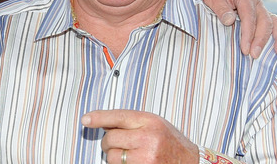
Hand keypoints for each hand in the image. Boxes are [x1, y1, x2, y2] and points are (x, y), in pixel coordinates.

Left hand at [81, 109, 199, 163]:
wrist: (190, 162)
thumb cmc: (171, 142)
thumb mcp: (155, 124)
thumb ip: (132, 122)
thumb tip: (103, 123)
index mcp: (151, 122)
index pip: (118, 116)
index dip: (99, 117)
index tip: (86, 119)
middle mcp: (148, 139)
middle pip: (110, 138)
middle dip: (108, 142)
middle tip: (114, 144)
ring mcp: (146, 158)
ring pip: (112, 157)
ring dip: (113, 157)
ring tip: (127, 155)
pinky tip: (130, 162)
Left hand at [182, 0, 276, 57]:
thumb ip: (220, 7)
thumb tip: (230, 20)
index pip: (250, 16)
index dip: (248, 33)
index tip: (245, 48)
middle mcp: (256, 1)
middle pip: (265, 21)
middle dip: (261, 40)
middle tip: (253, 55)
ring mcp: (259, 8)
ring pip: (273, 23)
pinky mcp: (258, 15)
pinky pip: (273, 26)